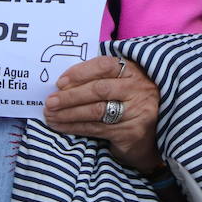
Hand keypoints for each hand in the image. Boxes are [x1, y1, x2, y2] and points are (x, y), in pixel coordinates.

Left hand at [43, 54, 160, 171]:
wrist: (152, 137)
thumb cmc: (130, 105)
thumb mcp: (122, 84)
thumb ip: (100, 78)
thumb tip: (63, 82)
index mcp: (134, 70)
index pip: (105, 65)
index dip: (80, 72)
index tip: (60, 82)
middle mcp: (138, 89)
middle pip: (99, 89)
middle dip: (70, 96)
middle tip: (49, 102)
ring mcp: (137, 112)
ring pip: (96, 111)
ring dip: (68, 114)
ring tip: (50, 115)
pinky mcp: (131, 133)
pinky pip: (96, 129)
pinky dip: (75, 127)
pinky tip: (61, 127)